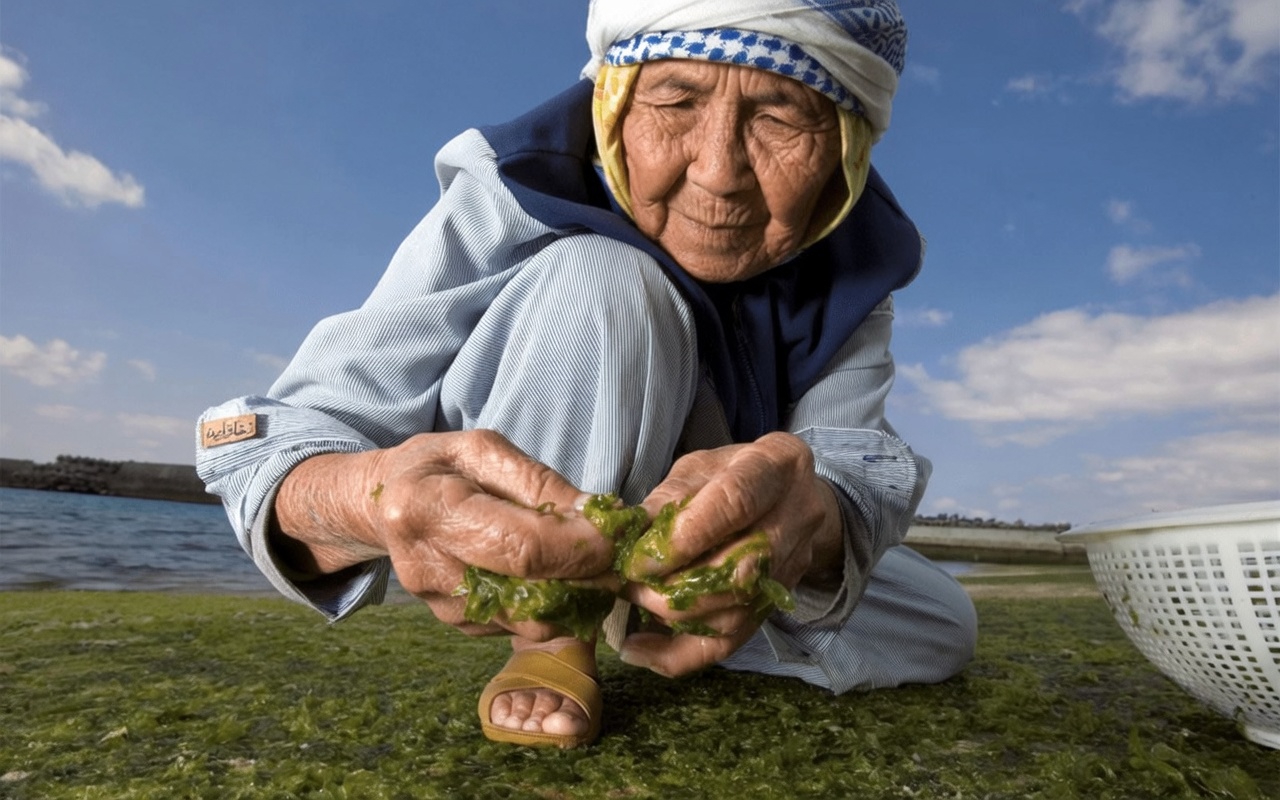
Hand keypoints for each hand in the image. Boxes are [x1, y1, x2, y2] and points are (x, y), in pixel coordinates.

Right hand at [271, 430, 615, 640]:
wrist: (386, 502)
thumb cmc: (441, 466)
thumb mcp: (485, 451)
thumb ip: (540, 483)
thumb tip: (599, 518)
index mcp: (427, 509)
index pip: (521, 547)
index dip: (579, 547)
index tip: (618, 537)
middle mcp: (426, 568)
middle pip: (529, 596)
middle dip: (585, 580)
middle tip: (615, 556)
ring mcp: (438, 606)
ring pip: (530, 621)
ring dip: (570, 597)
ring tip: (583, 560)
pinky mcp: (455, 625)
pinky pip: (519, 626)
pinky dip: (547, 605)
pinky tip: (550, 573)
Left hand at [619, 432, 842, 676]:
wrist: (789, 498)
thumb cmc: (733, 475)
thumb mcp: (699, 468)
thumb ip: (668, 498)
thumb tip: (628, 540)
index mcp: (778, 465)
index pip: (734, 504)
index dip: (684, 538)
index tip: (638, 560)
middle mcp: (797, 518)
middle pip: (739, 570)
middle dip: (674, 587)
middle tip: (628, 584)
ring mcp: (791, 568)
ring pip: (733, 613)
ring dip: (672, 617)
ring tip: (633, 602)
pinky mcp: (774, 605)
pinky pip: (729, 644)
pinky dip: (678, 654)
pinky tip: (638, 649)